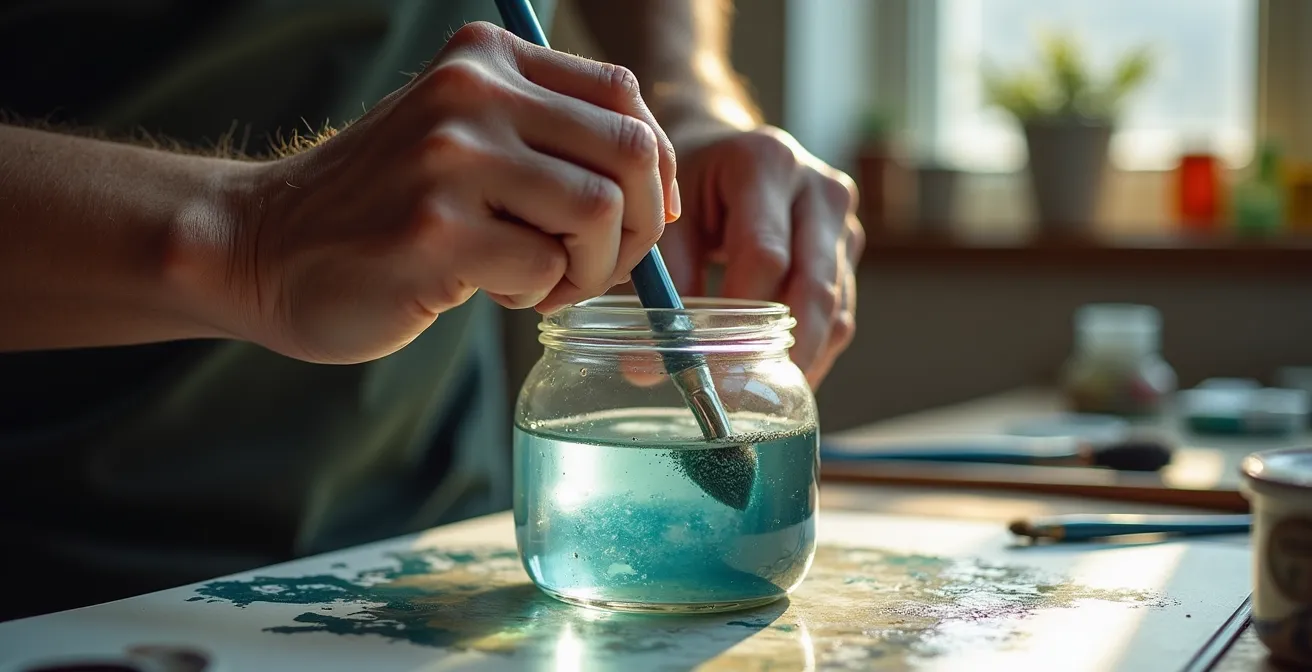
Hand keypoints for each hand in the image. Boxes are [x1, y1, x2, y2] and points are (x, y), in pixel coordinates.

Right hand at [226, 22, 677, 363]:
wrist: (261, 247)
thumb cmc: (382, 206)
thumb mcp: (461, 138)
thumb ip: (548, 140)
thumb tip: (656, 189)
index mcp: (484, 60)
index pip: (624, 95)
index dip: (652, 166)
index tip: (635, 215)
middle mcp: (470, 93)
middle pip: (629, 151)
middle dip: (637, 226)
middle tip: (595, 264)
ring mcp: (450, 158)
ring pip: (598, 210)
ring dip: (590, 268)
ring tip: (545, 284)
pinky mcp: (434, 230)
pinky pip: (544, 268)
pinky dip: (538, 295)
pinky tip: (496, 293)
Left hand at [657, 125, 863, 387]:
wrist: (726, 149)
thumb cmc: (690, 184)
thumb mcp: (669, 217)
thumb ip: (661, 286)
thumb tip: (647, 367)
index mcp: (766, 162)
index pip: (764, 255)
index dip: (740, 318)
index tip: (713, 368)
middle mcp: (818, 187)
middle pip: (814, 285)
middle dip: (783, 351)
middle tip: (747, 400)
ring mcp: (843, 218)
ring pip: (836, 306)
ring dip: (803, 358)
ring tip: (763, 397)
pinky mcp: (850, 247)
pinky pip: (841, 310)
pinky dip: (814, 348)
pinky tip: (780, 374)